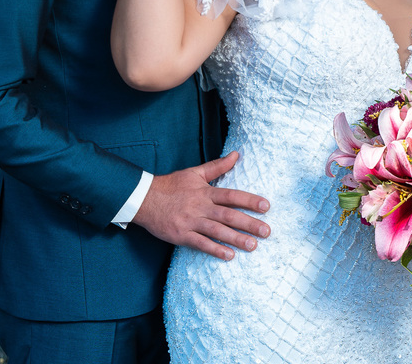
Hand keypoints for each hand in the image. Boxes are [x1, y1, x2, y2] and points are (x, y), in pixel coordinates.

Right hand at [131, 151, 270, 259]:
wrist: (144, 198)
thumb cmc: (171, 185)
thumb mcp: (194, 172)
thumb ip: (217, 166)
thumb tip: (236, 154)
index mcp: (205, 192)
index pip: (232, 195)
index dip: (249, 200)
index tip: (266, 206)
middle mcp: (200, 206)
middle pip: (228, 215)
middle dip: (249, 224)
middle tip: (267, 232)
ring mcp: (191, 221)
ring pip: (217, 231)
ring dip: (236, 239)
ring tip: (253, 246)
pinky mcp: (181, 234)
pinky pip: (200, 243)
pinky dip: (215, 250)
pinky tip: (229, 256)